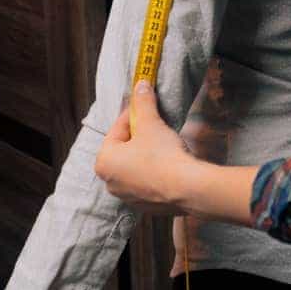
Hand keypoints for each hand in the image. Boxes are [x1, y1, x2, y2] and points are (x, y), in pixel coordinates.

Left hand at [94, 81, 200, 215]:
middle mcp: (109, 181)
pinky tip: (169, 164)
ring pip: (135, 166)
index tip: (146, 106)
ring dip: (146, 154)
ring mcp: (126, 196)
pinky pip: (147, 181)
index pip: (117, 129)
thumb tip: (141, 84)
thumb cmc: (162, 154)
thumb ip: (143, 102)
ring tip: (164, 145)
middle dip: (139, 136)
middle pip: (125, 149)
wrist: (186, 188)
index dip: (133, 114)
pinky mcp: (144, 205)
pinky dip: (154, 171)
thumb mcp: (151, 123)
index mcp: (104, 161)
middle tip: (156, 126)